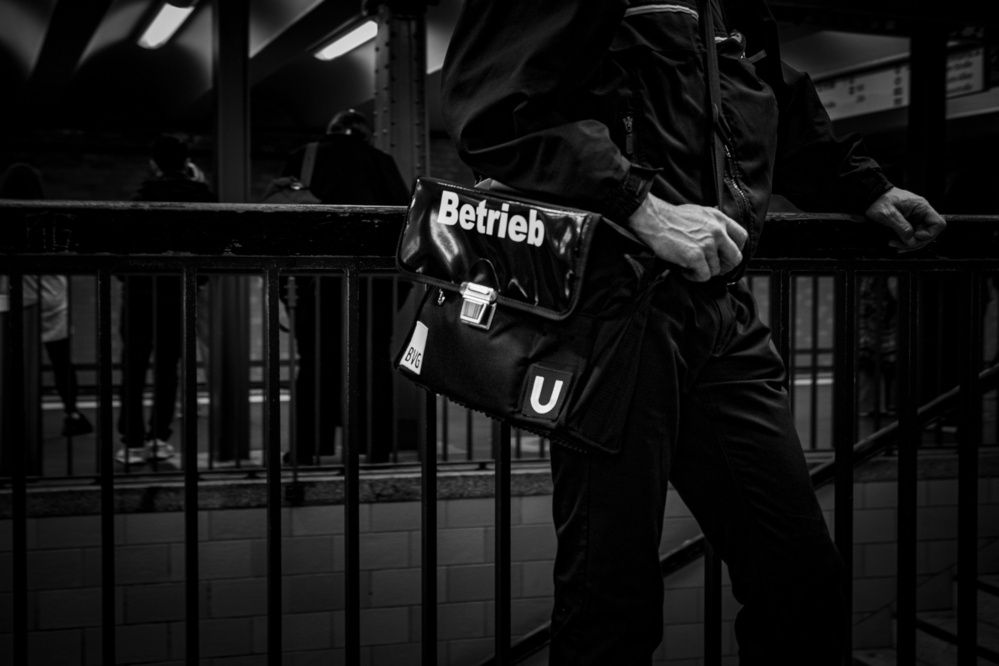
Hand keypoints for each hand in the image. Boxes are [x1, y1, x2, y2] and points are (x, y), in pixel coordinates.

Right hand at [628, 193, 747, 281]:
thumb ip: (714, 224)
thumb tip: (722, 236)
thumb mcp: (700, 213)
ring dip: (703, 271)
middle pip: (735, 258)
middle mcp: (717, 231)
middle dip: (723, 266)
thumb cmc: (672, 218)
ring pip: (716, 270)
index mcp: (720, 219)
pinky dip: (693, 276)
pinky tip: (684, 269)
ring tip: (689, 265)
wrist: (654, 220)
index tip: (725, 255)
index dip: (735, 250)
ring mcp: (707, 244)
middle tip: (710, 267)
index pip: (742, 238)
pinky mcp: (695, 257)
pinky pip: (703, 276)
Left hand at [864, 186, 945, 251]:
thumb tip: (911, 240)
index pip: (938, 223)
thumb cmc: (880, 201)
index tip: (914, 236)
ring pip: (921, 237)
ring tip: (893, 244)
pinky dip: (905, 241)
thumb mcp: (889, 214)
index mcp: (921, 207)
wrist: (872, 197)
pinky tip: (896, 243)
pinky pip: (912, 235)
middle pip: (930, 233)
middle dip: (916, 242)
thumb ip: (901, 227)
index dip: (929, 234)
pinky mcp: (909, 223)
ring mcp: (916, 218)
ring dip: (909, 244)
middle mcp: (921, 213)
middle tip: (898, 244)